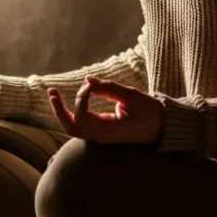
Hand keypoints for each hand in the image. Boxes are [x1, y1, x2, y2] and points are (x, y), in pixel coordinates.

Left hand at [48, 76, 165, 145]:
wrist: (164, 130)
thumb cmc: (151, 113)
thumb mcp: (132, 97)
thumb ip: (109, 89)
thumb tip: (88, 80)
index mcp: (107, 131)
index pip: (82, 116)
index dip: (81, 97)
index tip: (91, 85)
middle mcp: (100, 137)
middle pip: (70, 128)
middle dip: (58, 109)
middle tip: (51, 91)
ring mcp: (100, 136)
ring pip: (72, 129)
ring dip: (61, 111)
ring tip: (53, 94)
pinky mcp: (102, 132)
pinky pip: (80, 125)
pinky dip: (71, 112)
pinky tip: (67, 100)